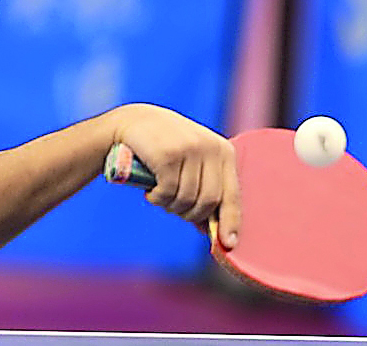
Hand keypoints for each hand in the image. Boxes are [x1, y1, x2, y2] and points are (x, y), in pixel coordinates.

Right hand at [105, 103, 239, 248]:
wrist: (134, 122)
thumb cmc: (165, 148)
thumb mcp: (191, 163)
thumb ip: (203, 190)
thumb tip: (211, 231)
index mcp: (223, 151)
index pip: (232, 194)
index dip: (230, 221)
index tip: (228, 243)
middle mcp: (211, 148)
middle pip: (209, 202)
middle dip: (190, 214)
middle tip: (174, 208)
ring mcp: (190, 150)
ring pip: (187, 200)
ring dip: (170, 206)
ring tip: (160, 195)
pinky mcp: (168, 155)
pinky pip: (168, 193)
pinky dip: (157, 199)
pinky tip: (150, 191)